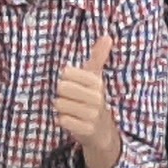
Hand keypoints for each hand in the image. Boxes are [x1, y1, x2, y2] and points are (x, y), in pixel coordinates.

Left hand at [52, 31, 121, 167]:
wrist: (102, 131)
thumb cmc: (94, 99)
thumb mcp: (96, 78)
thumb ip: (98, 57)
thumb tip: (107, 36)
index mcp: (96, 82)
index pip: (67, 73)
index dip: (66, 79)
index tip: (74, 84)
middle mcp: (96, 98)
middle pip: (61, 88)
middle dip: (62, 94)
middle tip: (72, 99)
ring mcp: (91, 115)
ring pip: (60, 104)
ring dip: (62, 108)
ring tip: (72, 110)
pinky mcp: (85, 130)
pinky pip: (62, 120)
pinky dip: (63, 120)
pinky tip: (72, 120)